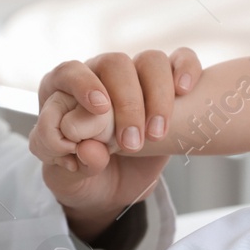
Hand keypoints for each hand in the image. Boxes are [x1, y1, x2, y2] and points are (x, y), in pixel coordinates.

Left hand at [30, 48, 201, 170]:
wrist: (112, 189)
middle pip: (115, 64)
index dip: (84, 84)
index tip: (100, 109)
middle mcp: (99, 77)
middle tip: (131, 143)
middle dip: (128, 103)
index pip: (70, 71)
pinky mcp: (167, 87)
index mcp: (63, 93)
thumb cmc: (82, 177)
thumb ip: (72, 166)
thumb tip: (92, 150)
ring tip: (157, 135)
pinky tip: (185, 90)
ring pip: (151, 61)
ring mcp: (135, 78)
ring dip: (158, 95)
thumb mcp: (68, 182)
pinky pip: (181, 60)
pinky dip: (186, 69)